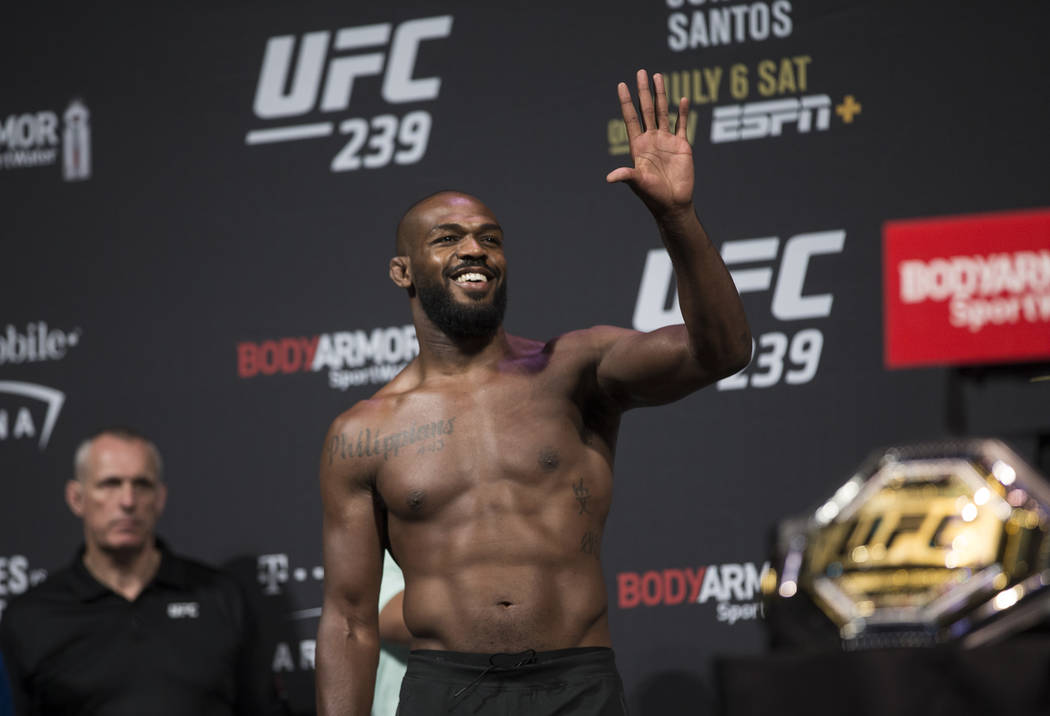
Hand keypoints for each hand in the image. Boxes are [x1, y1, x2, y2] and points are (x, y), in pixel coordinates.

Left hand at [606, 70, 693, 217]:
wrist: (673, 204)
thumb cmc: (653, 196)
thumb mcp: (638, 184)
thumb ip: (626, 176)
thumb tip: (610, 177)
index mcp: (638, 146)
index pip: (631, 118)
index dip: (626, 102)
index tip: (621, 85)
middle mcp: (651, 139)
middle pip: (646, 110)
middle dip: (643, 91)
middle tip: (641, 72)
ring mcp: (666, 141)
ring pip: (663, 112)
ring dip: (661, 94)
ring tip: (658, 77)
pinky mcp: (682, 145)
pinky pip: (682, 124)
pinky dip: (683, 112)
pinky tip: (682, 98)